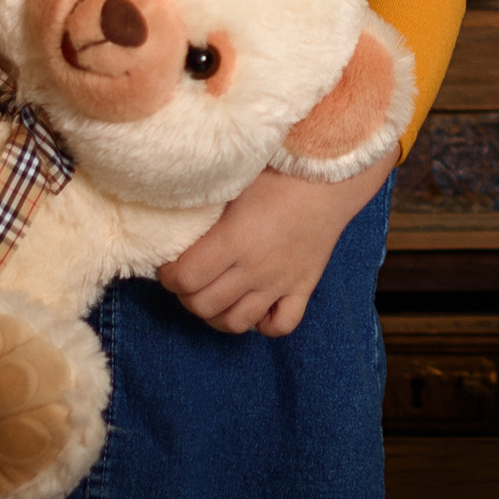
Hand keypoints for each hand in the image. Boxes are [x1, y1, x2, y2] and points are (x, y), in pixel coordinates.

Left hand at [157, 153, 394, 336]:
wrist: (330, 177)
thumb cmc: (278, 172)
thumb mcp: (234, 183)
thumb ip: (204, 210)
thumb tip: (173, 224)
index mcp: (234, 239)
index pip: (186, 278)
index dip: (169, 276)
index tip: (169, 266)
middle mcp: (255, 268)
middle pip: (205, 305)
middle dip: (187, 297)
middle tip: (187, 281)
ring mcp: (280, 283)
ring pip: (237, 323)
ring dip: (217, 316)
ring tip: (214, 297)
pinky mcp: (304, 288)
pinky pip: (281, 326)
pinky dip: (263, 324)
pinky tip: (256, 305)